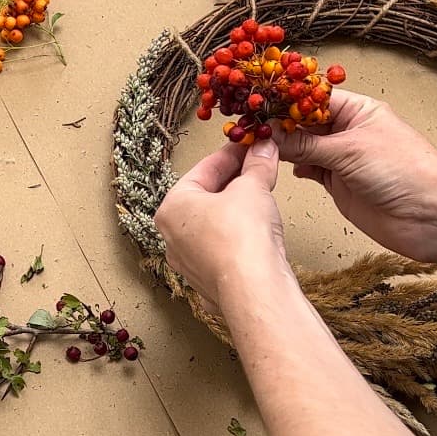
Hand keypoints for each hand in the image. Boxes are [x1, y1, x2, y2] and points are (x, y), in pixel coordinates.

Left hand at [155, 140, 284, 309]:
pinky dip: (239, 240)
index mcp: (172, 208)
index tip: (248, 146)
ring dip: (236, 211)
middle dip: (234, 182)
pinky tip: (257, 235)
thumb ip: (257, 165)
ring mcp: (189, 265)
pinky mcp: (209, 284)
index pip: (203, 170)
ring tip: (260, 199)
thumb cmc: (241, 237)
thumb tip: (264, 148)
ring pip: (213, 227)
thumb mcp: (253, 187)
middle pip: (206, 199)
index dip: (231, 154)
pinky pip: (223, 253)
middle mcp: (173, 238)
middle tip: (257, 168)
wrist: (254, 289)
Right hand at [272, 89, 436, 262]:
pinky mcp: (337, 183)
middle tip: (254, 126)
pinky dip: (296, 168)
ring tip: (263, 146)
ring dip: (286, 148)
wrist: (426, 214)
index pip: (315, 99)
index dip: (288, 101)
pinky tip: (287, 166)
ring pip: (304, 148)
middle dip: (282, 126)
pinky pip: (309, 169)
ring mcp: (342, 159)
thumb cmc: (403, 170)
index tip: (262, 103)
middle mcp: (348, 132)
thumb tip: (273, 135)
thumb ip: (307, 144)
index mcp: (357, 111)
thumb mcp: (348, 149)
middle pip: (306, 123)